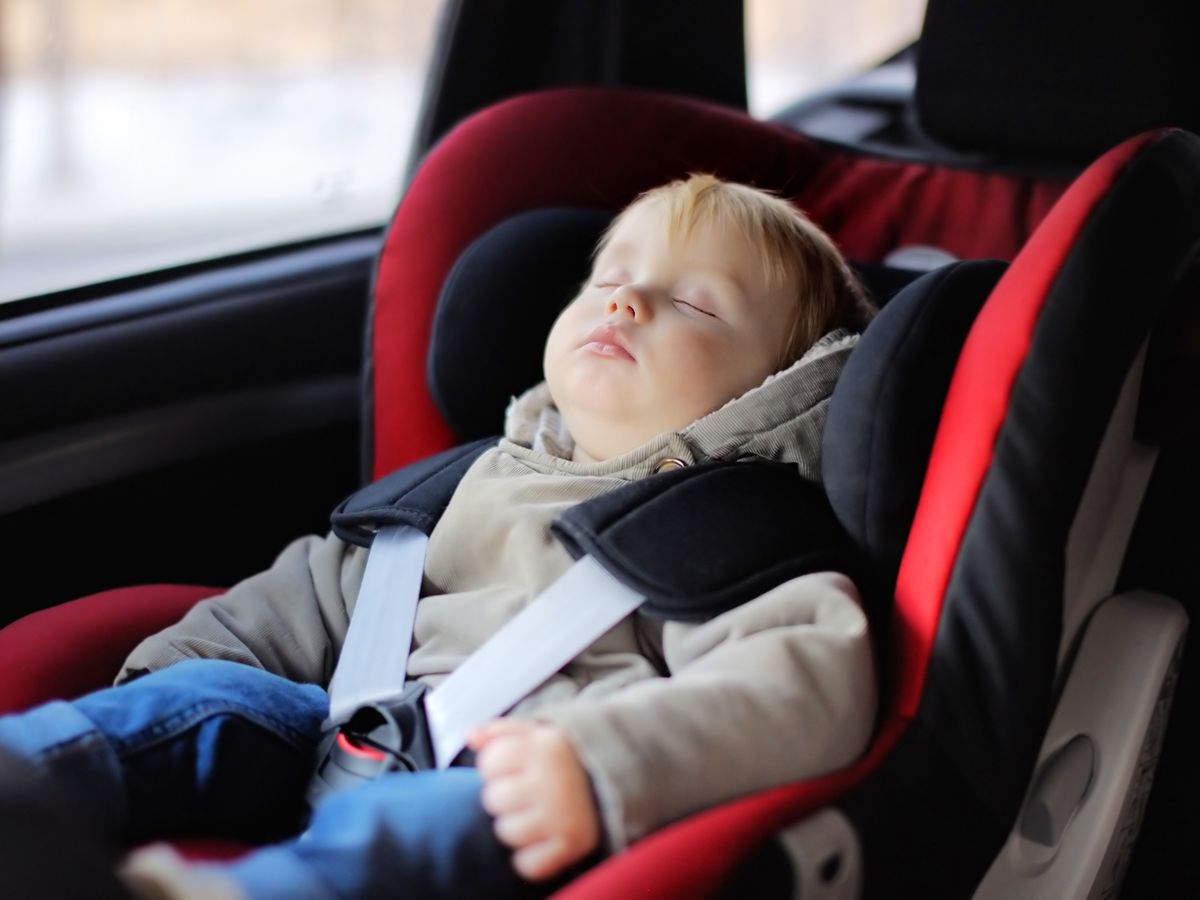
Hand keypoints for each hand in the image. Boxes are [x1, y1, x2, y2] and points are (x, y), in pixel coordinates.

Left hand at [467, 718, 600, 881]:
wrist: (612, 783)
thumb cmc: (561, 759)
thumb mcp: (536, 734)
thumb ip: (500, 731)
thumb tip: (470, 736)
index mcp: (544, 747)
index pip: (489, 763)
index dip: (497, 766)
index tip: (516, 768)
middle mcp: (553, 779)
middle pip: (493, 799)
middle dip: (505, 797)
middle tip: (528, 792)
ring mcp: (562, 814)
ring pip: (506, 832)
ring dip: (516, 826)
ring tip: (537, 814)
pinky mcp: (571, 844)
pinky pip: (527, 864)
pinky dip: (532, 857)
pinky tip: (544, 837)